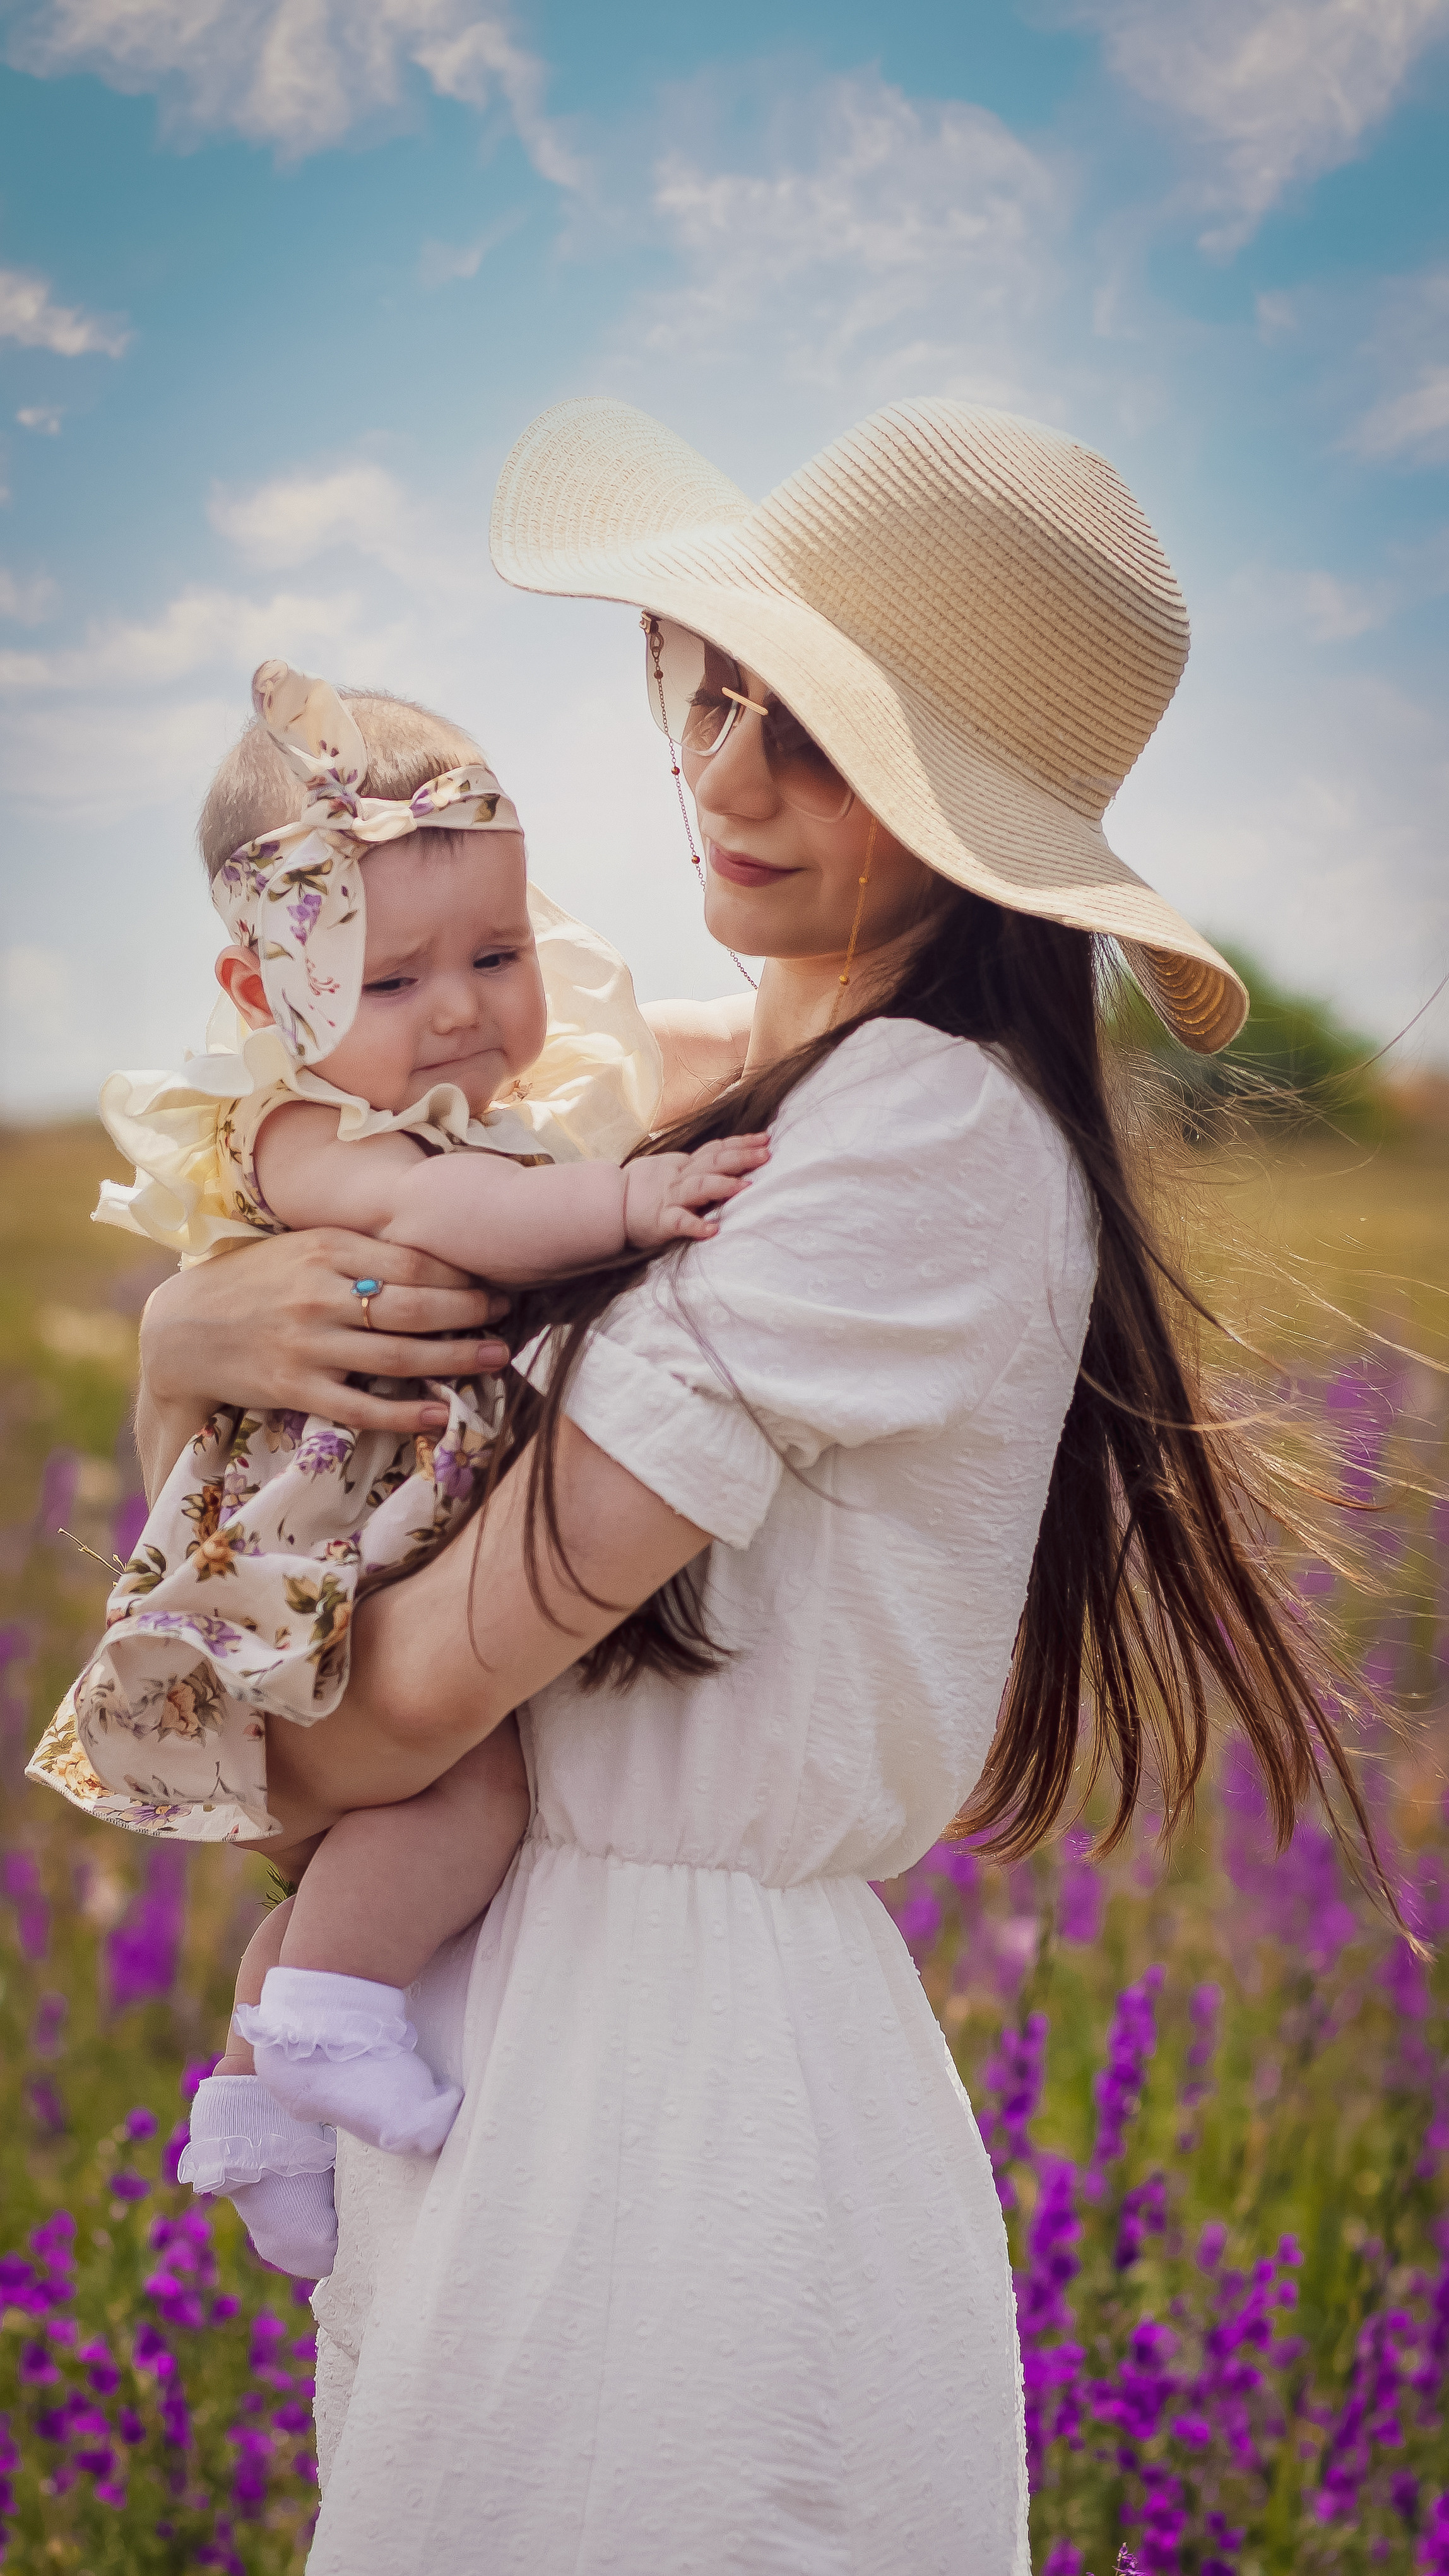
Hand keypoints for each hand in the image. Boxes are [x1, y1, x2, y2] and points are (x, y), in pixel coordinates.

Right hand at [137, 1229, 510, 1475]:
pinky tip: (438, 1413)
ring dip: (454, 1359)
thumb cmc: (254, 1281)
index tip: (494, 1282)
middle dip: (470, 1313)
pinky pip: (359, 1405)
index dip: (460, 1276)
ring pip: (396, 1355)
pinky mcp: (292, 1387)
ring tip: (495, 1359)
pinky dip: (403, 1412)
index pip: (411, 1261)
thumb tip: (433, 1255)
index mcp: (325, 1248)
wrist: (181, 1328)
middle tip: (510, 1317)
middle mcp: (318, 1294)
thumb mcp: (302, 1247)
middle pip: (413, 1306)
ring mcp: (306, 1343)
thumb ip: (358, 1249)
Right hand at [621, 1134, 769, 1249]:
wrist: (610, 1206)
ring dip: (722, 1186)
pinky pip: (679, 1222)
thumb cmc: (646, 1190)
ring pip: (698, 1187)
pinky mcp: (660, 1221)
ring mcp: (670, 1199)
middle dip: (740, 1157)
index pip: (715, 1150)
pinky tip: (712, 1230)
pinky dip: (695, 1225)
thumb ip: (698, 1167)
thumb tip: (733, 1158)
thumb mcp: (673, 1171)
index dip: (740, 1143)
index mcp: (684, 1166)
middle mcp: (680, 1179)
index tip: (765, 1138)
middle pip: (713, 1163)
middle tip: (766, 1154)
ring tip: (746, 1187)